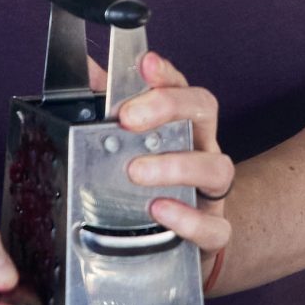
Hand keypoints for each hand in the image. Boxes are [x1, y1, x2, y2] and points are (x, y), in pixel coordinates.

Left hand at [99, 49, 233, 289]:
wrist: (183, 241)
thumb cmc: (154, 181)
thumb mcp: (131, 141)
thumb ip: (110, 104)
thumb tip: (88, 70)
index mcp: (184, 125)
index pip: (182, 87)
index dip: (166, 74)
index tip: (146, 63)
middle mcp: (202, 149)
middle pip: (204, 111)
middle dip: (168, 106)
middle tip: (128, 118)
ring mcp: (211, 191)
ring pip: (216, 167)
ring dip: (176, 166)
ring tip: (136, 171)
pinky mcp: (213, 231)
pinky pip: (214, 226)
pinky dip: (188, 219)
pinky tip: (160, 210)